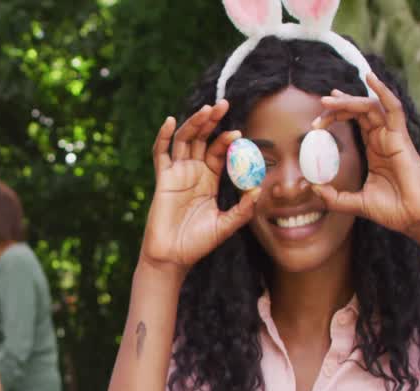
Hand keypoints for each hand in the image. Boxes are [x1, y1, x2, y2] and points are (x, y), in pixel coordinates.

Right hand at [142, 100, 258, 268]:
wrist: (173, 257)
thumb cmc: (198, 243)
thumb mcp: (226, 226)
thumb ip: (242, 210)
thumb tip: (258, 190)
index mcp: (209, 179)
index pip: (219, 151)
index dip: (227, 140)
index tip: (240, 133)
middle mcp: (193, 172)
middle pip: (202, 138)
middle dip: (212, 121)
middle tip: (224, 104)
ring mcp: (177, 173)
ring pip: (184, 140)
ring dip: (194, 123)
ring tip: (206, 110)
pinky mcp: (163, 179)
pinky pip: (160, 154)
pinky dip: (163, 136)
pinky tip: (170, 122)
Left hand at [310, 72, 419, 240]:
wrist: (416, 220)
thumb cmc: (394, 211)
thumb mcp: (357, 203)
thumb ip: (335, 197)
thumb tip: (313, 188)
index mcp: (376, 150)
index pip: (357, 122)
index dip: (338, 115)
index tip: (316, 122)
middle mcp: (385, 139)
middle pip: (362, 111)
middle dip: (340, 105)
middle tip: (320, 104)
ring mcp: (394, 137)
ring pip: (372, 107)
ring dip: (350, 100)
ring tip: (330, 98)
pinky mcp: (402, 139)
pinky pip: (393, 109)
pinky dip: (383, 92)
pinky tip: (371, 79)